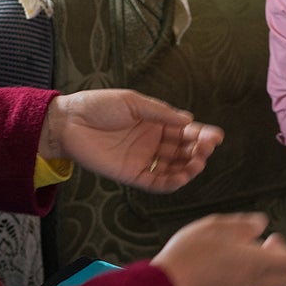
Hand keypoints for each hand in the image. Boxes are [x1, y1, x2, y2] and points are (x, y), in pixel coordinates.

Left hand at [40, 89, 223, 192]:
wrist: (68, 122)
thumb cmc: (98, 106)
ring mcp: (143, 160)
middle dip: (199, 151)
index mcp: (155, 123)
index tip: (217, 136)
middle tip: (207, 148)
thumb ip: (160, 113)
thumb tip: (188, 121)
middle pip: (183, 151)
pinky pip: (156, 182)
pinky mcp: (131, 175)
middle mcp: (152, 142)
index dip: (202, 134)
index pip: (185, 131)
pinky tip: (182, 177)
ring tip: (198, 163)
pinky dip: (171, 182)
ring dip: (189, 167)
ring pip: (174, 168)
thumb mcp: (133, 102)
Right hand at [151, 213, 285, 285]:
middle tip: (274, 240)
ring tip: (254, 247)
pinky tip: (235, 258)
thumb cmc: (191, 252)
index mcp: (257, 262)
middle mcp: (253, 281)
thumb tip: (262, 226)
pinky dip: (253, 272)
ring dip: (269, 266)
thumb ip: (242, 225)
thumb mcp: (216, 227)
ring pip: (267, 284)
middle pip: (284, 277)